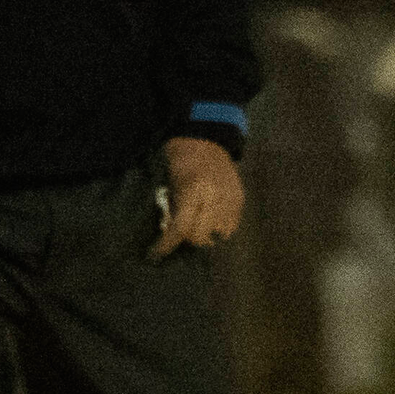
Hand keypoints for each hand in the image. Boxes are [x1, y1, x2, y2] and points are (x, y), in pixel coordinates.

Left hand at [156, 137, 244, 256]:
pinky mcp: (240, 200)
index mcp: (193, 190)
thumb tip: (169, 233)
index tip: (154, 254)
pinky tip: (209, 220)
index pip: (180, 228)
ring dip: (205, 234)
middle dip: (186, 239)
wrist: (206, 138)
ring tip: (195, 226)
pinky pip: (231, 226)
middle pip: (201, 236)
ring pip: (219, 235)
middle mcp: (215, 197)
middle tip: (176, 235)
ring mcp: (231, 199)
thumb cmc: (180, 159)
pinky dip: (219, 228)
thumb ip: (172, 208)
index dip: (166, 245)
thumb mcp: (169, 183)